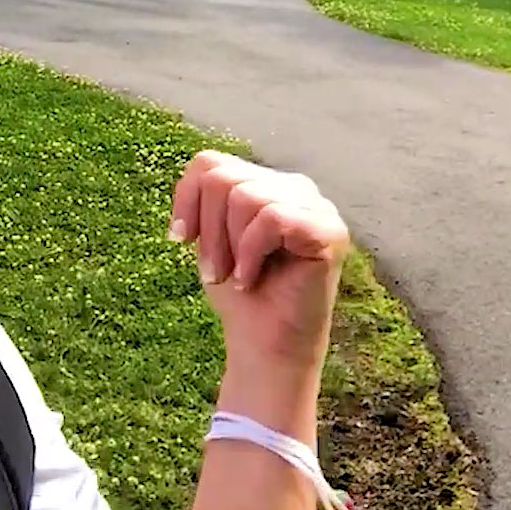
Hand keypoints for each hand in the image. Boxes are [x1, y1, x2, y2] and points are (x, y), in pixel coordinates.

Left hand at [168, 151, 350, 378]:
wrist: (264, 347)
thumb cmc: (240, 294)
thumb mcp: (212, 235)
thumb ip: (210, 194)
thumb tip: (198, 166)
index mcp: (268, 183)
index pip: (211, 162)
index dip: (186, 199)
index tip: (180, 239)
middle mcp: (296, 187)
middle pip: (224, 177)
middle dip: (208, 230)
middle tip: (216, 272)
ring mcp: (317, 207)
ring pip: (246, 196)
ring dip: (229, 246)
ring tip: (238, 276)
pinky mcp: (330, 231)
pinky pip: (272, 218)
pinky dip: (251, 253)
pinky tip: (253, 279)